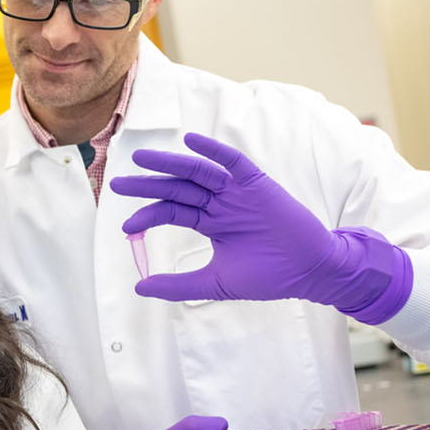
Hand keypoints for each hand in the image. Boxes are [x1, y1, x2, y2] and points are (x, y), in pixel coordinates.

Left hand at [109, 133, 411, 323]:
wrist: (311, 271)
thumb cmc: (268, 276)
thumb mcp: (215, 283)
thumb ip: (178, 285)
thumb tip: (139, 288)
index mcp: (210, 222)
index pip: (171, 211)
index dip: (147, 215)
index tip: (125, 226)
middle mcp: (220, 203)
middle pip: (178, 188)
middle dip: (148, 184)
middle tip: (118, 183)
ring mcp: (238, 192)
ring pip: (198, 172)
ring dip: (170, 163)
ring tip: (142, 158)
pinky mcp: (258, 184)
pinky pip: (234, 163)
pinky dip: (214, 151)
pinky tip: (191, 141)